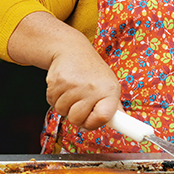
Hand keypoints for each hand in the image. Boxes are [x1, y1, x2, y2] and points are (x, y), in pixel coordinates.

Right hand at [7, 12, 122, 130]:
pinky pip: (51, 102)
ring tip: (71, 91)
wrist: (72, 49)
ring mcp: (73, 84)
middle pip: (77, 120)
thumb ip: (113, 106)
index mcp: (109, 91)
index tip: (90, 120)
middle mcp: (92, 87)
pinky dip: (55, 98)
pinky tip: (63, 86)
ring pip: (62, 111)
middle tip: (79, 102)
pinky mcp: (57, 81)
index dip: (93, 124)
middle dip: (75, 115)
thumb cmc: (92, 71)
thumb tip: (121, 123)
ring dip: (64, 105)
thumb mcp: (108, 85)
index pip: (102, 117)